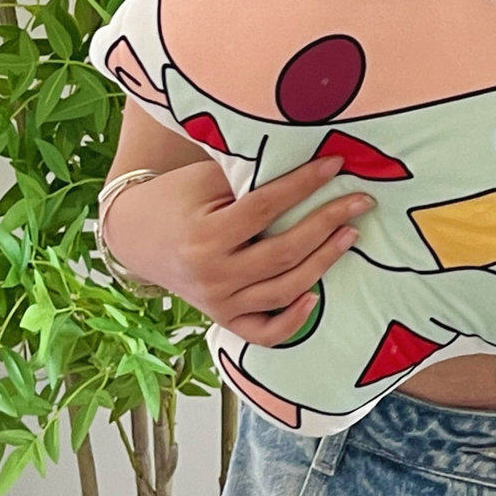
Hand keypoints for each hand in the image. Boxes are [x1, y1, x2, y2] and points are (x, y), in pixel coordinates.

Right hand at [102, 154, 373, 345]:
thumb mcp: (206, 178)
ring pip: (282, 290)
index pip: (267, 207)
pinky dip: (291, 321)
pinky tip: (316, 297)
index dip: (304, 184)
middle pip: (284, 251)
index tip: (336, 164)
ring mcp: (218, 303)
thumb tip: (307, 163)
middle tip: (362, 201)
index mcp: (207, 236)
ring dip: (323, 263)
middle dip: (328, 223)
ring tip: (352, 234)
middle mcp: (213, 275)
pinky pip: (262, 332)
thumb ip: (251, 179)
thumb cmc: (176, 197)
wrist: (134, 236)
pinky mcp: (222, 318)